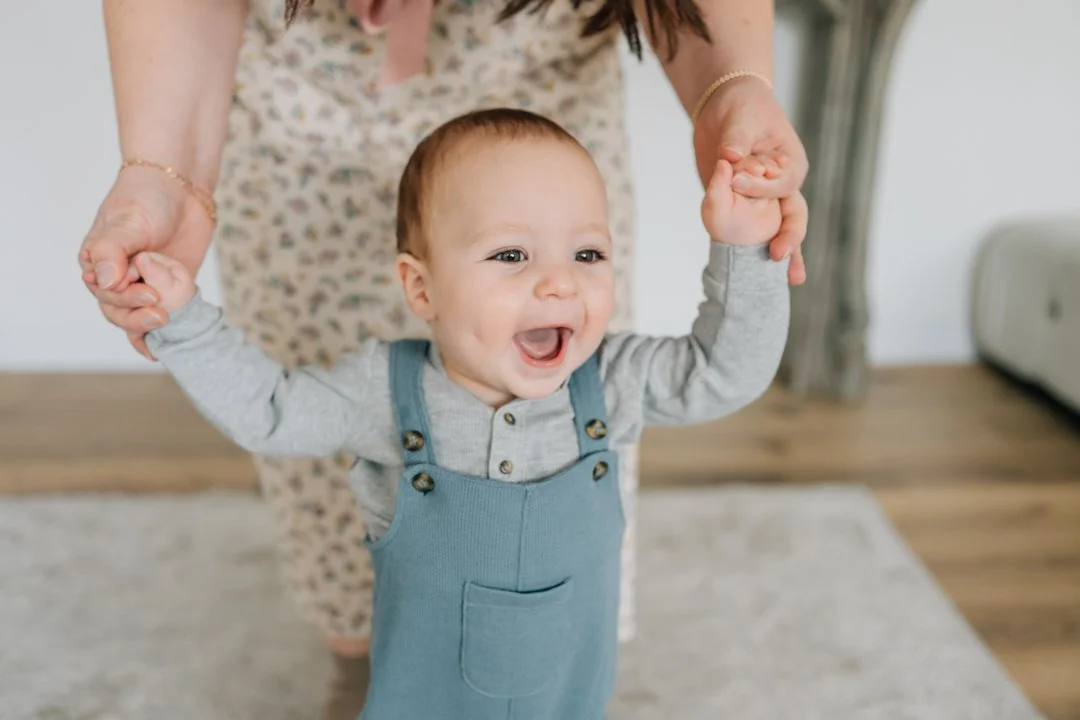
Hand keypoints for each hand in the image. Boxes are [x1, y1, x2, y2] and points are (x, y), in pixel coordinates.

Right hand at [78, 165, 215, 358]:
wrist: (180, 188)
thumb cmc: (146, 199)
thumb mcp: (127, 221)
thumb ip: (113, 251)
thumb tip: (104, 282)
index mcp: (97, 262)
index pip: (103, 292)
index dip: (124, 299)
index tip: (148, 292)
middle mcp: (116, 278)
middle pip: (118, 311)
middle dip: (138, 315)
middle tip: (162, 312)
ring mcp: (142, 284)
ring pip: (137, 318)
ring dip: (150, 325)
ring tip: (167, 320)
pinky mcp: (167, 289)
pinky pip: (159, 317)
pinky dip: (161, 334)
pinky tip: (164, 349)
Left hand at [693, 76, 808, 284]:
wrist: (726, 108)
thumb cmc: (743, 107)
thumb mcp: (742, 117)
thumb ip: (738, 139)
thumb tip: (731, 160)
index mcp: (790, 162)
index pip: (782, 183)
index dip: (760, 185)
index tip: (735, 180)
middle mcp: (783, 185)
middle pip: (792, 214)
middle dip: (788, 236)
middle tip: (778, 255)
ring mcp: (765, 198)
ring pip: (779, 229)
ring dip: (785, 253)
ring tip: (790, 279)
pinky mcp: (745, 205)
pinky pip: (754, 231)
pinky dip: (759, 251)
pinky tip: (768, 277)